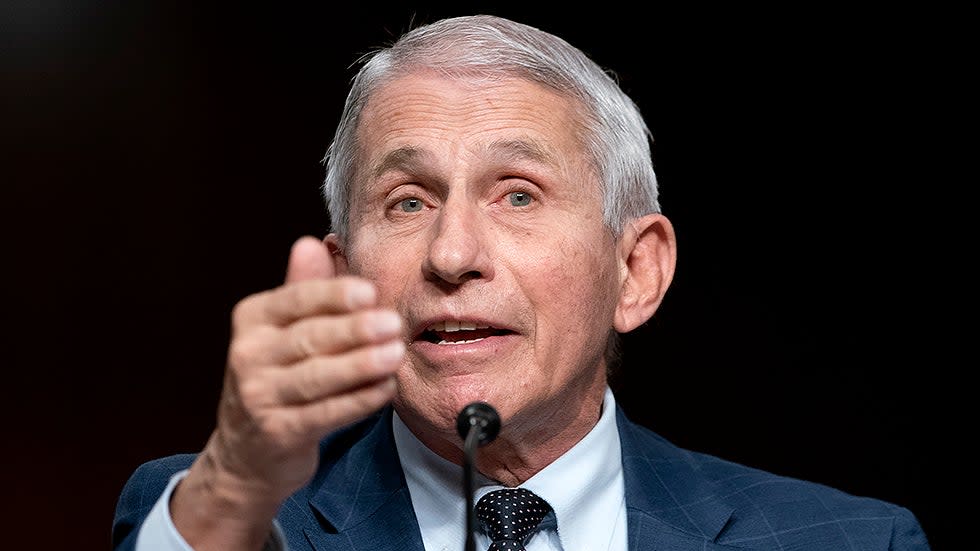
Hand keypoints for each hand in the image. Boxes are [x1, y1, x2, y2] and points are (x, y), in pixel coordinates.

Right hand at [171, 235, 402, 548]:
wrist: (247, 452)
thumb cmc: (278, 376)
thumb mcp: (283, 330)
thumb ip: (304, 289)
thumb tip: (312, 243)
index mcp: (252, 319)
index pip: (295, 300)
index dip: (333, 295)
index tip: (369, 291)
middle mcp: (248, 355)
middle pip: (309, 338)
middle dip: (355, 330)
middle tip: (394, 322)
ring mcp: (259, 397)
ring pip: (318, 377)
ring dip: (361, 366)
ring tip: (396, 354)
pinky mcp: (278, 433)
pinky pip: (325, 414)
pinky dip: (359, 401)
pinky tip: (386, 389)